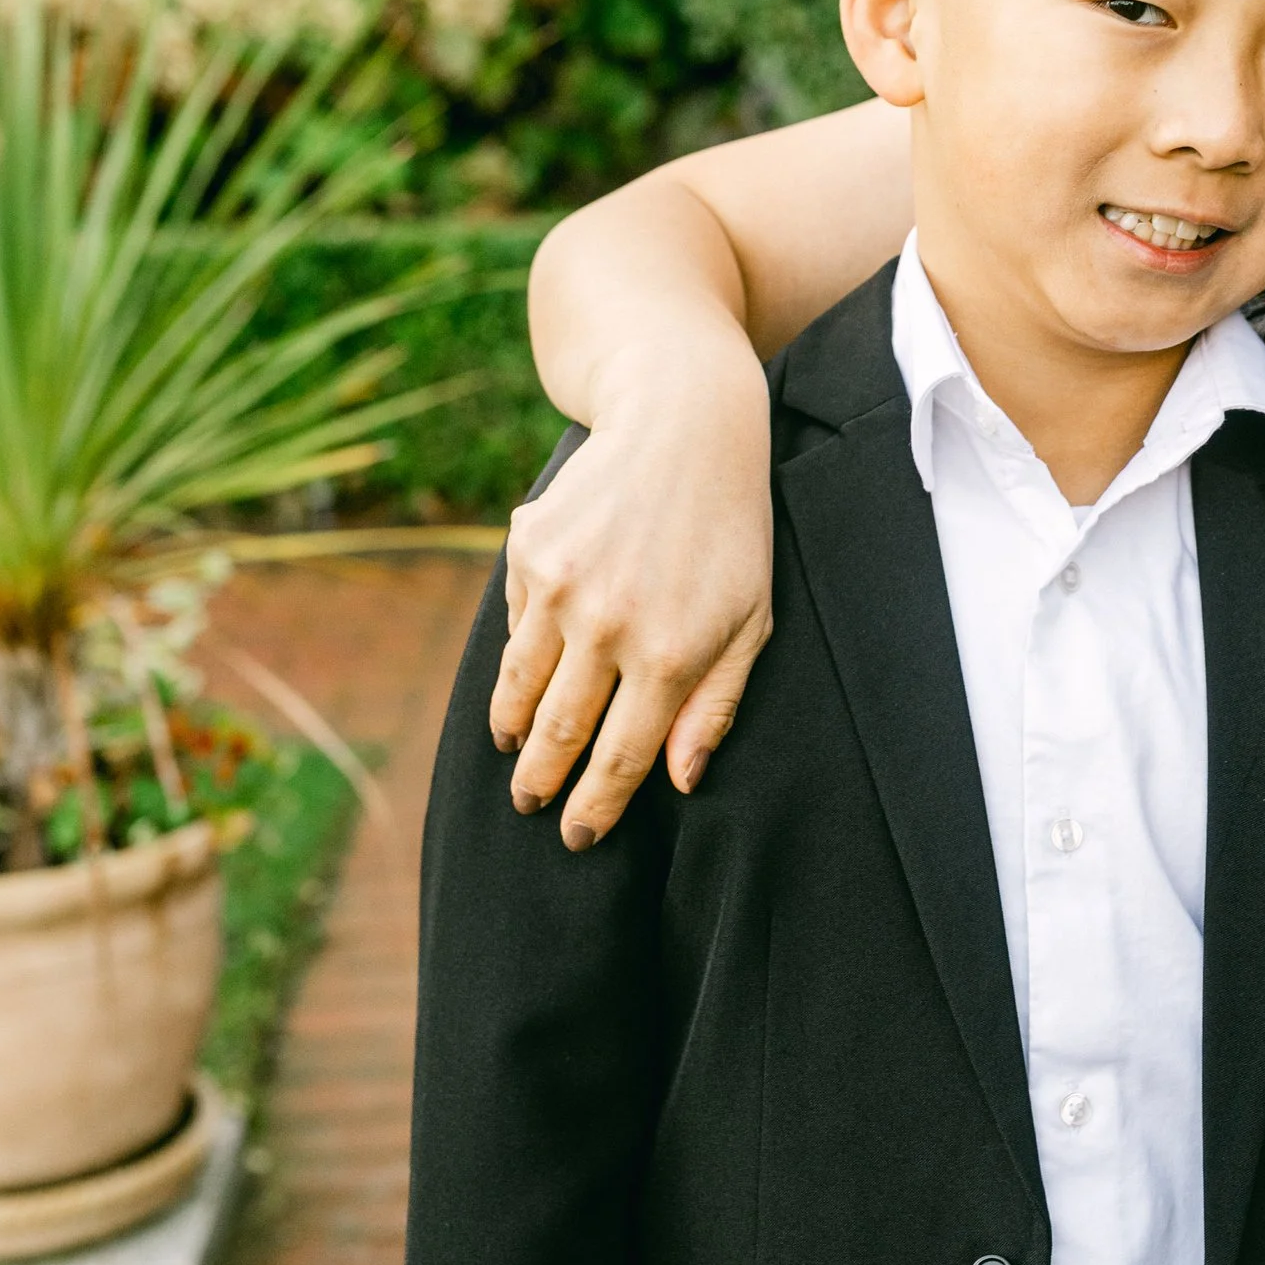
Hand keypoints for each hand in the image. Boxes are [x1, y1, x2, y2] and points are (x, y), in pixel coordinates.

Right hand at [491, 350, 774, 850]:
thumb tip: (679, 783)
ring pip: (520, 688)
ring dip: (513, 730)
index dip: (594, 809)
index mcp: (672, 656)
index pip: (619, 761)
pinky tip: (529, 667)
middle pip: (560, 734)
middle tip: (530, 806)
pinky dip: (517, 655)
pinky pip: (513, 626)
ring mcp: (560, 588)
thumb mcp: (751, 622)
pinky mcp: (527, 552)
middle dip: (540, 783)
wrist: (683, 425)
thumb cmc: (730, 534)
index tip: (576, 839)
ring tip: (514, 752)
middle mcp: (608, 627)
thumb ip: (716, 707)